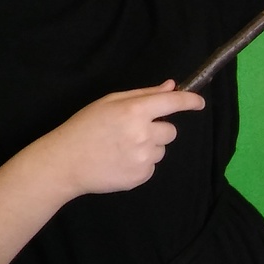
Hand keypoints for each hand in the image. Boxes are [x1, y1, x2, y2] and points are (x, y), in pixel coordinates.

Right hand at [46, 80, 204, 196]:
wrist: (64, 162)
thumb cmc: (85, 127)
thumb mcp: (110, 102)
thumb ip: (144, 94)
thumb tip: (171, 86)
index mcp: (134, 111)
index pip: (172, 103)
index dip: (189, 101)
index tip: (199, 103)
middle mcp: (143, 134)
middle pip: (171, 131)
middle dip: (157, 130)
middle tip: (132, 132)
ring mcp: (143, 158)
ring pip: (161, 150)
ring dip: (148, 148)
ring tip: (121, 149)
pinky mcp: (141, 177)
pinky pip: (152, 167)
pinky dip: (141, 164)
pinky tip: (120, 161)